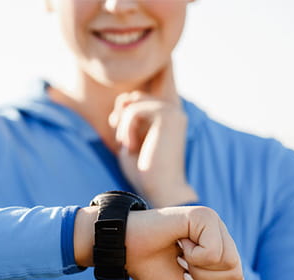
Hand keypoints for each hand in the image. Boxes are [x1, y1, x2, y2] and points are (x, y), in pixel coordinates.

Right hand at [74, 205, 244, 279]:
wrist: (122, 248)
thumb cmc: (149, 265)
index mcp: (217, 248)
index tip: (185, 273)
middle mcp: (219, 233)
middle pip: (236, 275)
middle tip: (182, 263)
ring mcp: (213, 222)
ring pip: (230, 264)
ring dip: (199, 268)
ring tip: (180, 252)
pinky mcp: (203, 216)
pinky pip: (214, 253)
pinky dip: (194, 257)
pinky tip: (179, 241)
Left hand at [109, 61, 196, 206]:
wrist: (159, 191)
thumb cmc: (144, 171)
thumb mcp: (130, 139)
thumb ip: (128, 118)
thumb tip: (126, 98)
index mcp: (166, 117)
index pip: (159, 82)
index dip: (156, 74)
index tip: (151, 84)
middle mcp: (173, 110)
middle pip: (133, 96)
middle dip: (120, 115)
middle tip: (123, 140)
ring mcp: (173, 111)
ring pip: (132, 103)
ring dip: (122, 126)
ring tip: (128, 146)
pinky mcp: (168, 116)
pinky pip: (134, 110)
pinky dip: (125, 129)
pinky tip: (130, 147)